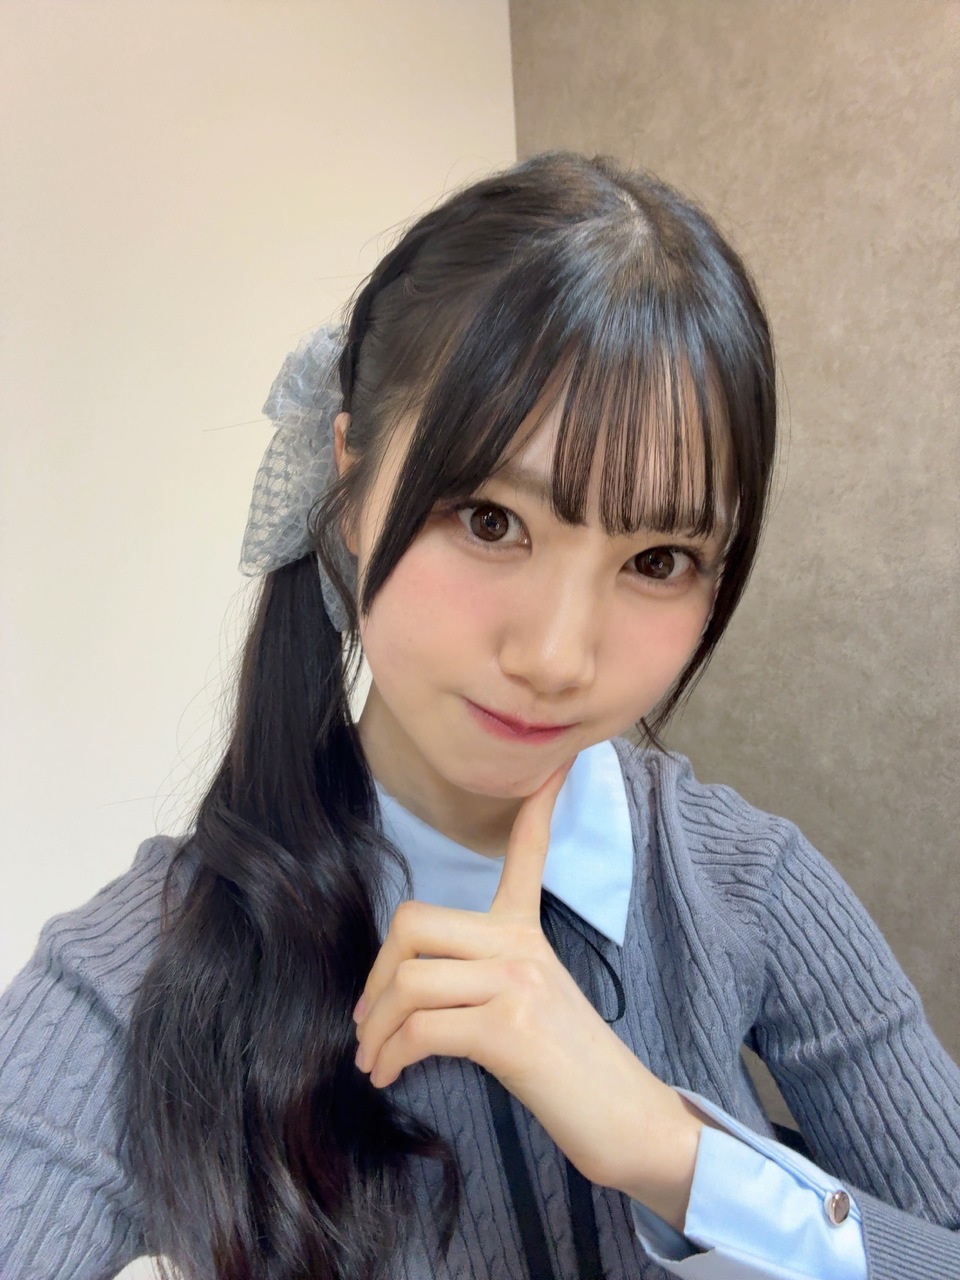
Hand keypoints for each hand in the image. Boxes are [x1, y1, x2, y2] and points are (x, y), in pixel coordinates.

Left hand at [352, 759, 701, 1227]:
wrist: (624, 1119)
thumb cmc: (571, 1068)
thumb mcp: (531, 1001)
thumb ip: (483, 973)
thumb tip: (409, 983)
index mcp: (527, 932)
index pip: (528, 851)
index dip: (537, 803)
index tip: (554, 763)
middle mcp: (521, 945)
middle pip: (414, 922)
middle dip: (375, 973)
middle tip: (367, 1017)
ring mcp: (516, 983)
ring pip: (409, 980)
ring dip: (374, 1029)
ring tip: (373, 1060)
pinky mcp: (508, 1028)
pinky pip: (421, 1028)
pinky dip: (392, 1056)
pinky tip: (390, 1074)